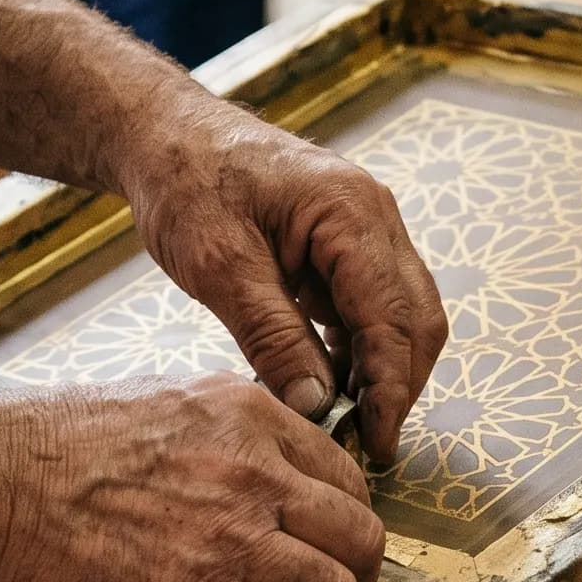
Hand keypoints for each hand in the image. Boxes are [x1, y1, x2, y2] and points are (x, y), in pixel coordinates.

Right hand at [0, 373, 386, 581]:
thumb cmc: (63, 442)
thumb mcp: (173, 399)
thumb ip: (239, 431)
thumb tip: (280, 471)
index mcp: (252, 418)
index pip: (350, 479)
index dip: (345, 522)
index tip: (328, 545)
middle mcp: (255, 476)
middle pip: (361, 541)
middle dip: (353, 576)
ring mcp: (229, 543)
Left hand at [120, 96, 447, 466]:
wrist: (166, 137)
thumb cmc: (187, 183)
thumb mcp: (220, 266)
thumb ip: (272, 336)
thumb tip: (317, 406)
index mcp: (351, 211)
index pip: (394, 317)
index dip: (391, 388)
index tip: (377, 443)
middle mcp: (375, 216)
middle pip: (416, 318)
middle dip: (397, 385)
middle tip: (367, 444)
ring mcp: (366, 229)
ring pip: (400, 316)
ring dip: (379, 370)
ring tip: (344, 423)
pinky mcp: (346, 245)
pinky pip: (369, 306)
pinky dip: (356, 350)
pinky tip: (327, 383)